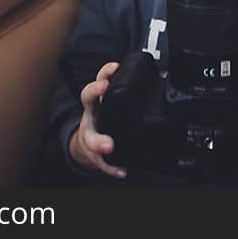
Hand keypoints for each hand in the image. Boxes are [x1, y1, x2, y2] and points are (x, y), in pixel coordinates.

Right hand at [68, 61, 127, 178]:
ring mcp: (90, 132)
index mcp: (98, 100)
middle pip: (87, 97)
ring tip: (108, 146)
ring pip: (90, 135)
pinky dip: (110, 167)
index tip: (115, 68)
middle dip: (94, 91)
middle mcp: (92, 113)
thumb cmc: (102, 119)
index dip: (105, 72)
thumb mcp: (109, 104)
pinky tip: (120, 170)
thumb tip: (152, 78)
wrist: (86, 143)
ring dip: (99, 141)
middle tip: (104, 88)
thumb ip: (125, 92)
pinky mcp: (92, 152)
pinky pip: (100, 161)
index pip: (99, 77)